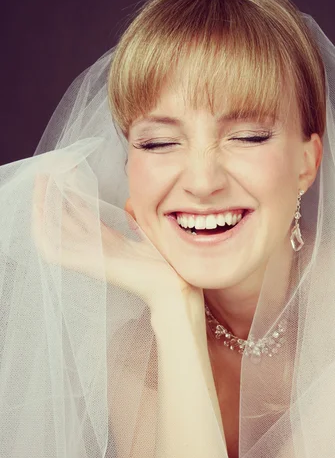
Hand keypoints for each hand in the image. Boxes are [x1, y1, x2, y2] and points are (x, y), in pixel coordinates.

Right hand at [31, 172, 203, 314]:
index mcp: (108, 242)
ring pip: (53, 232)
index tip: (66, 174)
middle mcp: (95, 248)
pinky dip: (43, 230)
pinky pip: (53, 249)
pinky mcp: (86, 264)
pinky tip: (40, 210)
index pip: (82, 216)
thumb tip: (130, 205)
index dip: (71, 196)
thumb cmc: (165, 266)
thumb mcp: (148, 234)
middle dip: (53, 196)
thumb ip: (136, 220)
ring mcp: (88, 257)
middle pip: (65, 220)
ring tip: (40, 182)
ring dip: (43, 208)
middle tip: (46, 172)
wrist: (172, 284)